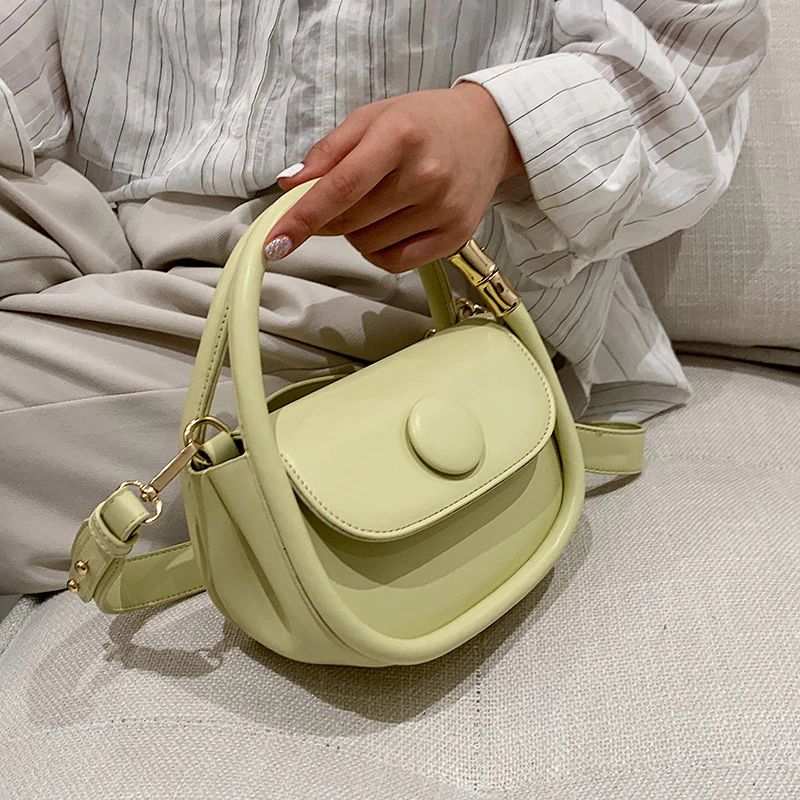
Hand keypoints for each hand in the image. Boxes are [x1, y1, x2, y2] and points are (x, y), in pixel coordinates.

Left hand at [263, 83, 523, 271]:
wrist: (489, 131)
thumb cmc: (424, 122)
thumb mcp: (373, 117)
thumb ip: (329, 151)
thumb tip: (289, 185)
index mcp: (400, 137)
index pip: (341, 187)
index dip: (303, 218)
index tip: (273, 243)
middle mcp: (425, 176)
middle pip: (350, 222)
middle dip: (329, 219)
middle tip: (342, 199)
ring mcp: (443, 210)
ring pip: (369, 246)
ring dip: (357, 233)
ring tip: (379, 204)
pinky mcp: (455, 237)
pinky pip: (395, 262)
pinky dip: (379, 251)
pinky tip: (390, 227)